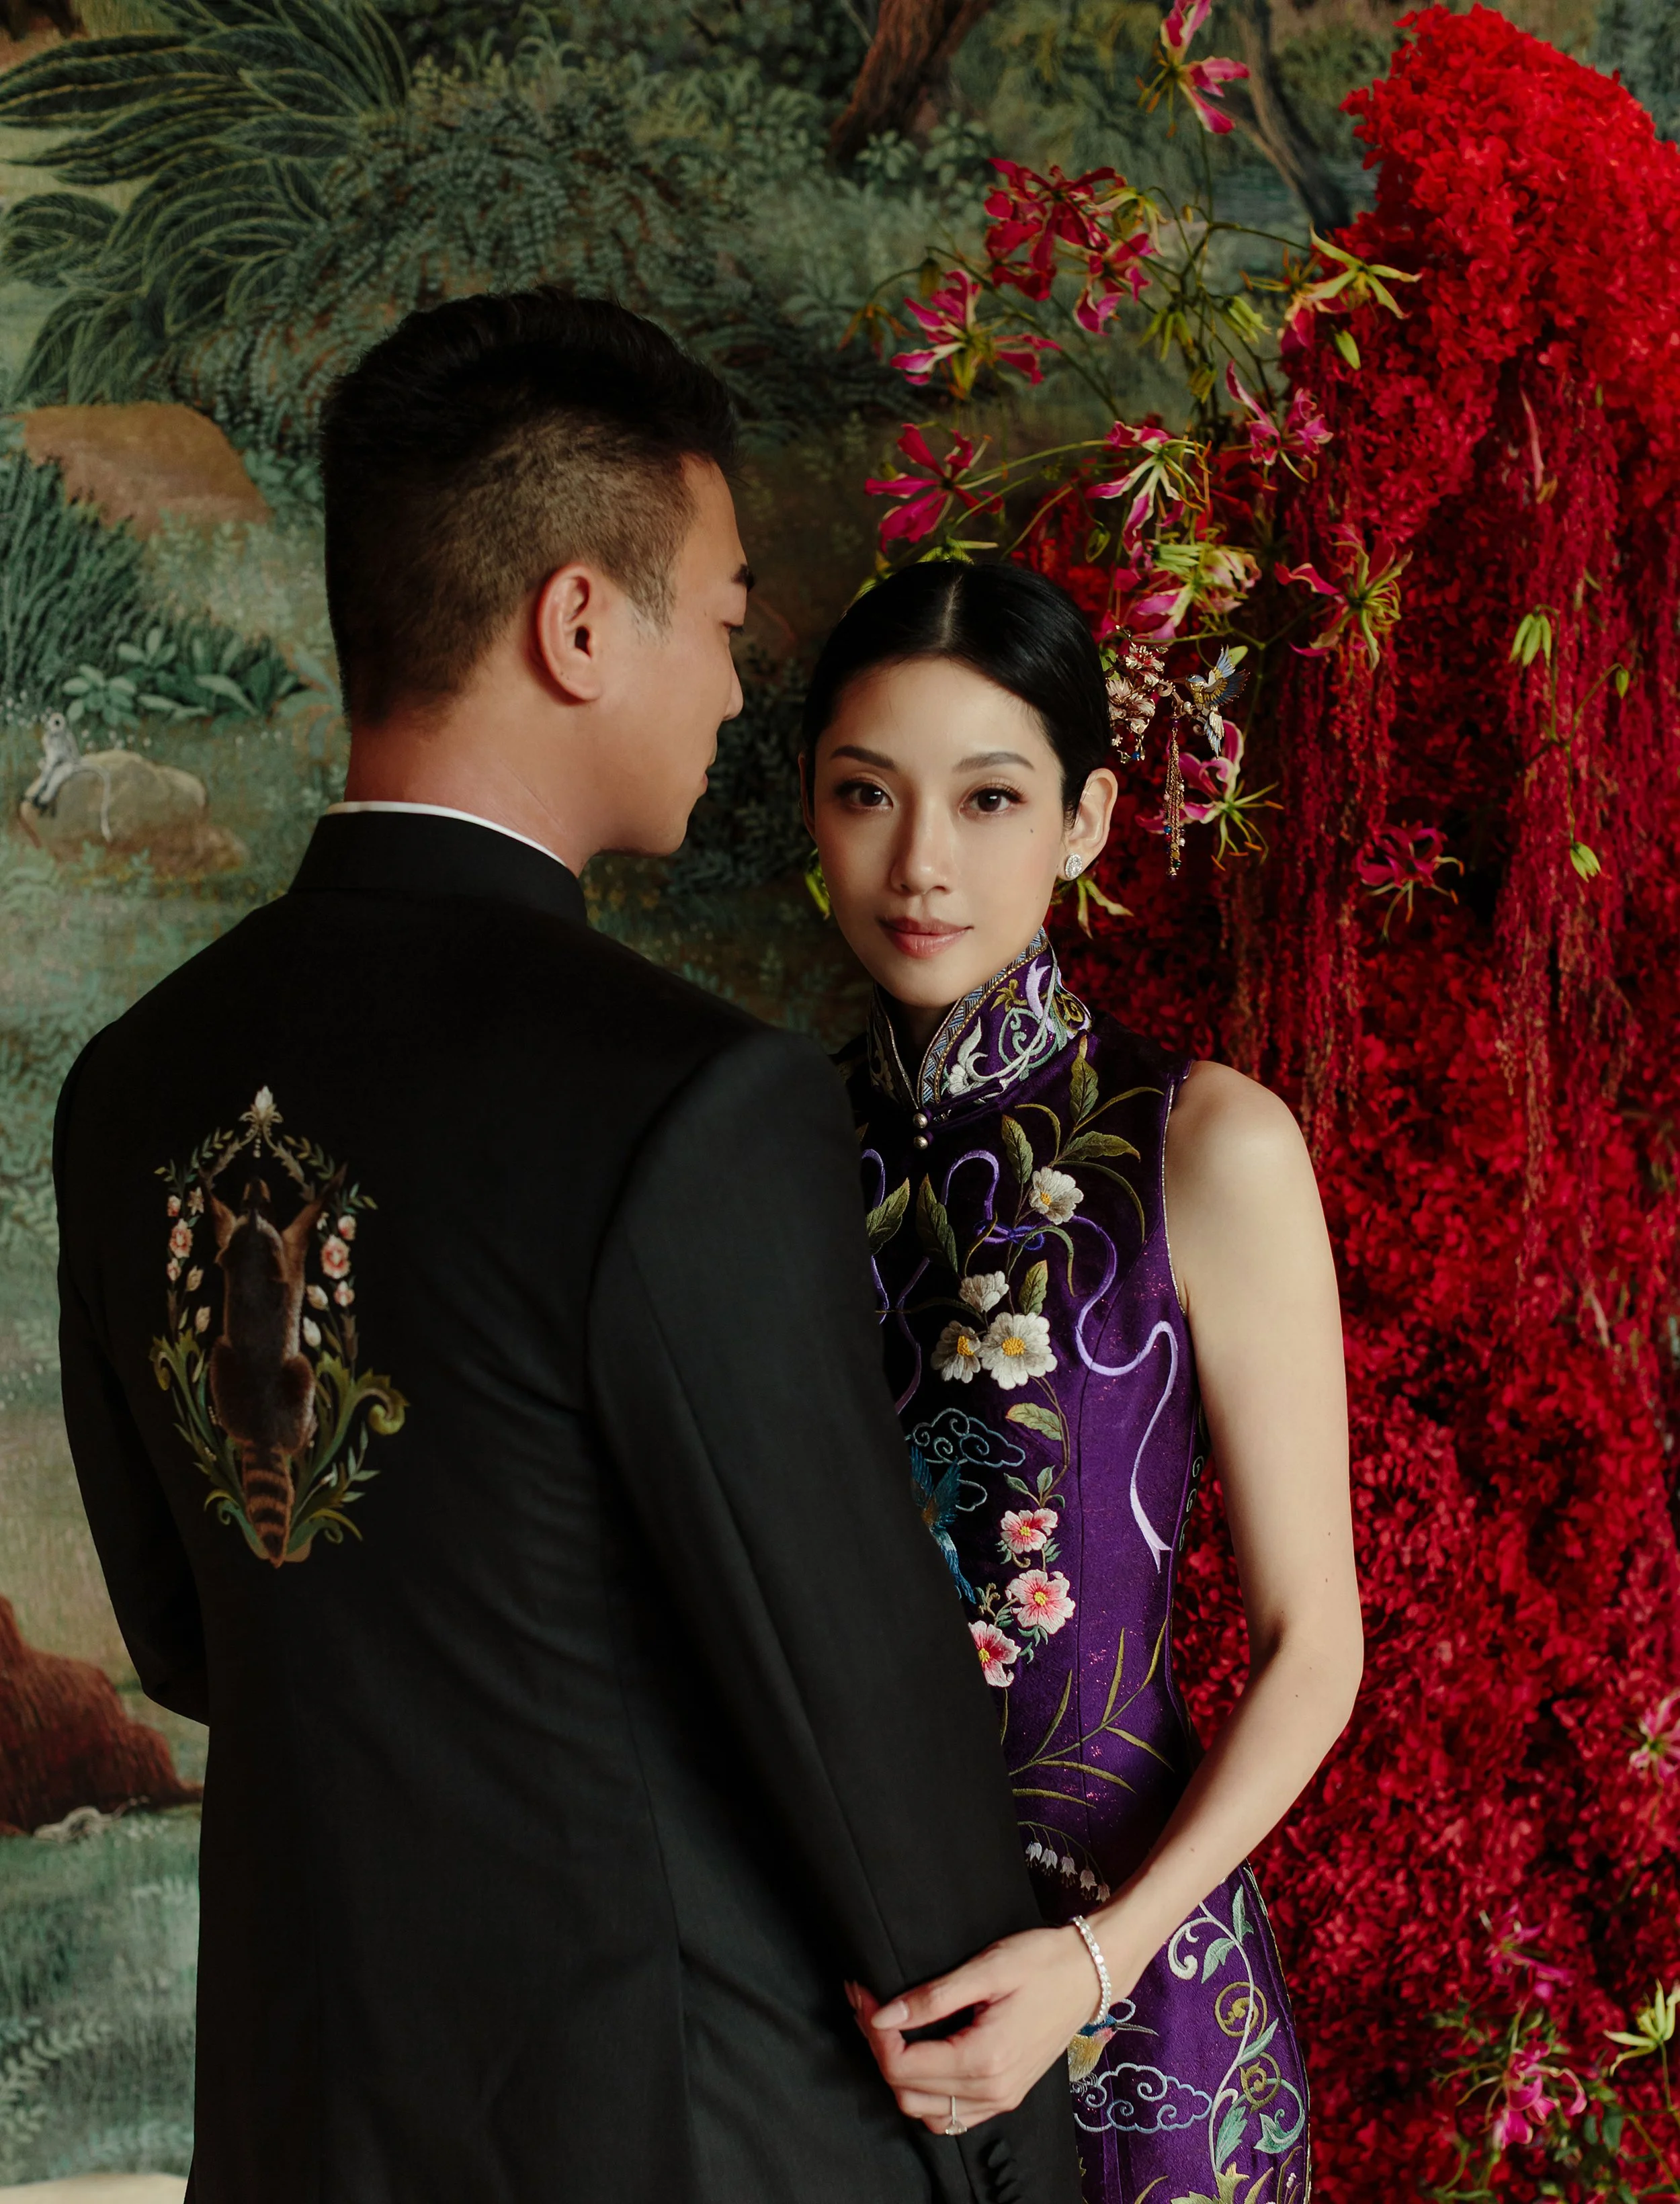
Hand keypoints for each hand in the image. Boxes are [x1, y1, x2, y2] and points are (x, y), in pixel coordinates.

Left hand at [845, 1924, 1101, 2134]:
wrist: (1089, 1974)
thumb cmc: (1041, 1962)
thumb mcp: (986, 1969)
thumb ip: (933, 1997)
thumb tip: (883, 2016)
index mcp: (984, 2060)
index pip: (902, 2066)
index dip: (874, 2033)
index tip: (863, 1995)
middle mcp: (991, 2092)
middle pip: (906, 2092)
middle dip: (880, 2050)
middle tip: (871, 2006)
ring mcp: (1000, 2100)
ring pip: (924, 2110)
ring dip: (899, 2074)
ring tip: (890, 2027)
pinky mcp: (1006, 2096)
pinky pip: (951, 2117)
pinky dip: (926, 2094)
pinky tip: (921, 2055)